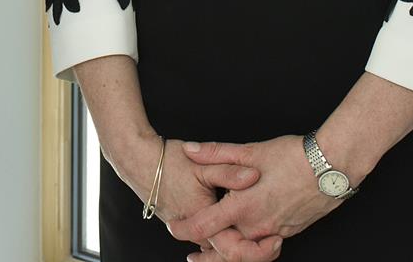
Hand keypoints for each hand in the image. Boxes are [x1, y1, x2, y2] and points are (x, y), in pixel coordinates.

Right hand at [108, 134, 269, 259]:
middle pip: (228, 251)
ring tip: (264, 233)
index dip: (258, 250)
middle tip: (276, 238)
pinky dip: (224, 233)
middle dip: (253, 248)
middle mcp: (194, 231)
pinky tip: (238, 224)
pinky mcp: (184, 222)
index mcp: (202, 220)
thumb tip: (254, 176)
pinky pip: (208, 236)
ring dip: (239, 241)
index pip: (234, 250)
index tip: (276, 239)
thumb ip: (230, 171)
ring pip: (218, 244)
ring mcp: (188, 229)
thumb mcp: (202, 165)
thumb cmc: (167, 162)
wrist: (137, 161)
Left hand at [167, 137, 344, 258]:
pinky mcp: (289, 232)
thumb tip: (190, 150)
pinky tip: (247, 237)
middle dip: (207, 255)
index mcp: (244, 206)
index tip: (174, 228)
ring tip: (216, 250)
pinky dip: (251, 247)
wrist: (333, 166)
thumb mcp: (252, 151)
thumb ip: (217, 153)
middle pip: (225, 251)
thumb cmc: (293, 156)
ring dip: (230, 254)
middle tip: (193, 256)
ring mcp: (275, 232)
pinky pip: (264, 247)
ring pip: (246, 253)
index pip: (204, 228)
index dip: (184, 230)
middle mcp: (258, 225)